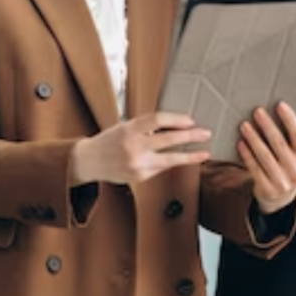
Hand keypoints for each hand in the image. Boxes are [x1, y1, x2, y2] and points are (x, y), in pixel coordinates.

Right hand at [69, 112, 210, 185]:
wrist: (90, 161)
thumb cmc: (110, 141)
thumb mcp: (125, 127)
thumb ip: (146, 127)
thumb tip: (174, 126)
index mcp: (129, 128)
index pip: (157, 120)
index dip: (176, 119)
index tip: (190, 120)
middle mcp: (133, 145)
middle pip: (167, 139)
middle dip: (190, 136)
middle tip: (205, 133)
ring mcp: (137, 163)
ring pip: (169, 159)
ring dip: (190, 156)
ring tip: (204, 153)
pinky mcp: (140, 176)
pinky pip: (161, 168)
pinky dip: (171, 163)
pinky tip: (180, 160)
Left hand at [237, 102, 295, 214]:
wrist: (282, 198)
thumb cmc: (288, 167)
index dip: (290, 119)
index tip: (280, 105)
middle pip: (279, 143)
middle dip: (267, 126)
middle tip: (257, 112)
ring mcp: (282, 181)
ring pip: (265, 155)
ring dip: (253, 138)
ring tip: (244, 126)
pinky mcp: (267, 188)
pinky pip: (254, 168)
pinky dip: (247, 155)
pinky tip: (241, 143)